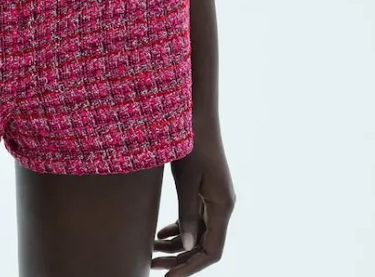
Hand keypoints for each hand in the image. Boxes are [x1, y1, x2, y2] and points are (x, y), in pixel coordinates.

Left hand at [151, 116, 235, 271]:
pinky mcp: (206, 190)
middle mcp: (223, 205)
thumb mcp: (186, 180)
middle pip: (204, 245)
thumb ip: (187, 213)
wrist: (199, 113)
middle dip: (179, 259)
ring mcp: (216, 198)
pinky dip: (179, 228)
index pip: (212, 251)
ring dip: (177, 245)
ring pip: (198, 232)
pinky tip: (160, 233)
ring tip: (150, 251)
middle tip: (152, 265)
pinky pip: (196, 218)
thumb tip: (185, 246)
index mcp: (223, 206)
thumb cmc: (192, 143)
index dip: (191, 268)